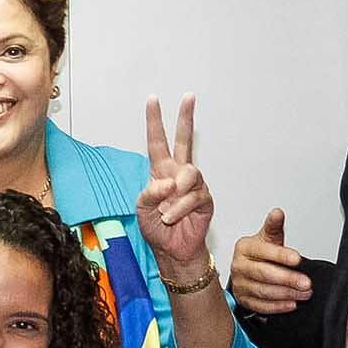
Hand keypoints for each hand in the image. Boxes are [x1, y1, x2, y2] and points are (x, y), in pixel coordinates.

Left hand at [135, 94, 215, 274]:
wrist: (172, 251)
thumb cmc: (156, 228)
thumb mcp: (142, 210)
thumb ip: (150, 194)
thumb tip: (168, 182)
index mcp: (160, 171)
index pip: (157, 141)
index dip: (154, 121)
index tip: (153, 99)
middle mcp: (178, 173)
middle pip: (185, 140)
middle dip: (186, 118)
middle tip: (189, 97)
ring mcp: (193, 185)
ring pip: (190, 173)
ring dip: (176, 195)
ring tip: (166, 213)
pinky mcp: (205, 199)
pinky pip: (194, 196)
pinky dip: (180, 209)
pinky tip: (173, 217)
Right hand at [229, 208, 310, 314]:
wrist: (249, 268)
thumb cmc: (260, 253)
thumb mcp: (268, 237)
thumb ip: (274, 226)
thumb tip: (277, 213)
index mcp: (244, 247)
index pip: (263, 251)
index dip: (281, 256)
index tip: (298, 259)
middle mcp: (238, 266)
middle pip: (264, 274)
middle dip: (288, 279)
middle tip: (306, 283)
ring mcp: (240, 284)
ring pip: (264, 292)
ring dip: (286, 294)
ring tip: (304, 293)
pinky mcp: (243, 300)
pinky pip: (261, 306)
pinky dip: (278, 307)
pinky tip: (291, 304)